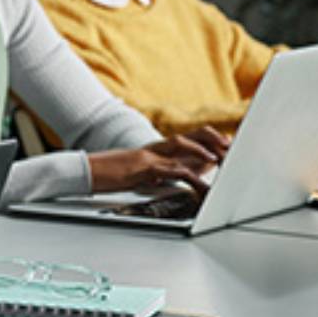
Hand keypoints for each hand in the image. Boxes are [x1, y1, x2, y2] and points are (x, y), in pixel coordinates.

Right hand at [88, 127, 229, 194]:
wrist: (85, 172)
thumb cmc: (110, 174)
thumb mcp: (141, 173)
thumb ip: (163, 171)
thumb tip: (186, 175)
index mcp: (156, 149)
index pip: (189, 137)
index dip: (211, 140)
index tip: (230, 147)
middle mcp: (155, 148)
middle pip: (191, 135)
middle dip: (213, 141)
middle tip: (232, 149)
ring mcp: (149, 156)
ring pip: (182, 146)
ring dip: (203, 152)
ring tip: (220, 159)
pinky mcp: (142, 168)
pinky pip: (170, 169)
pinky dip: (188, 175)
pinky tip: (199, 181)